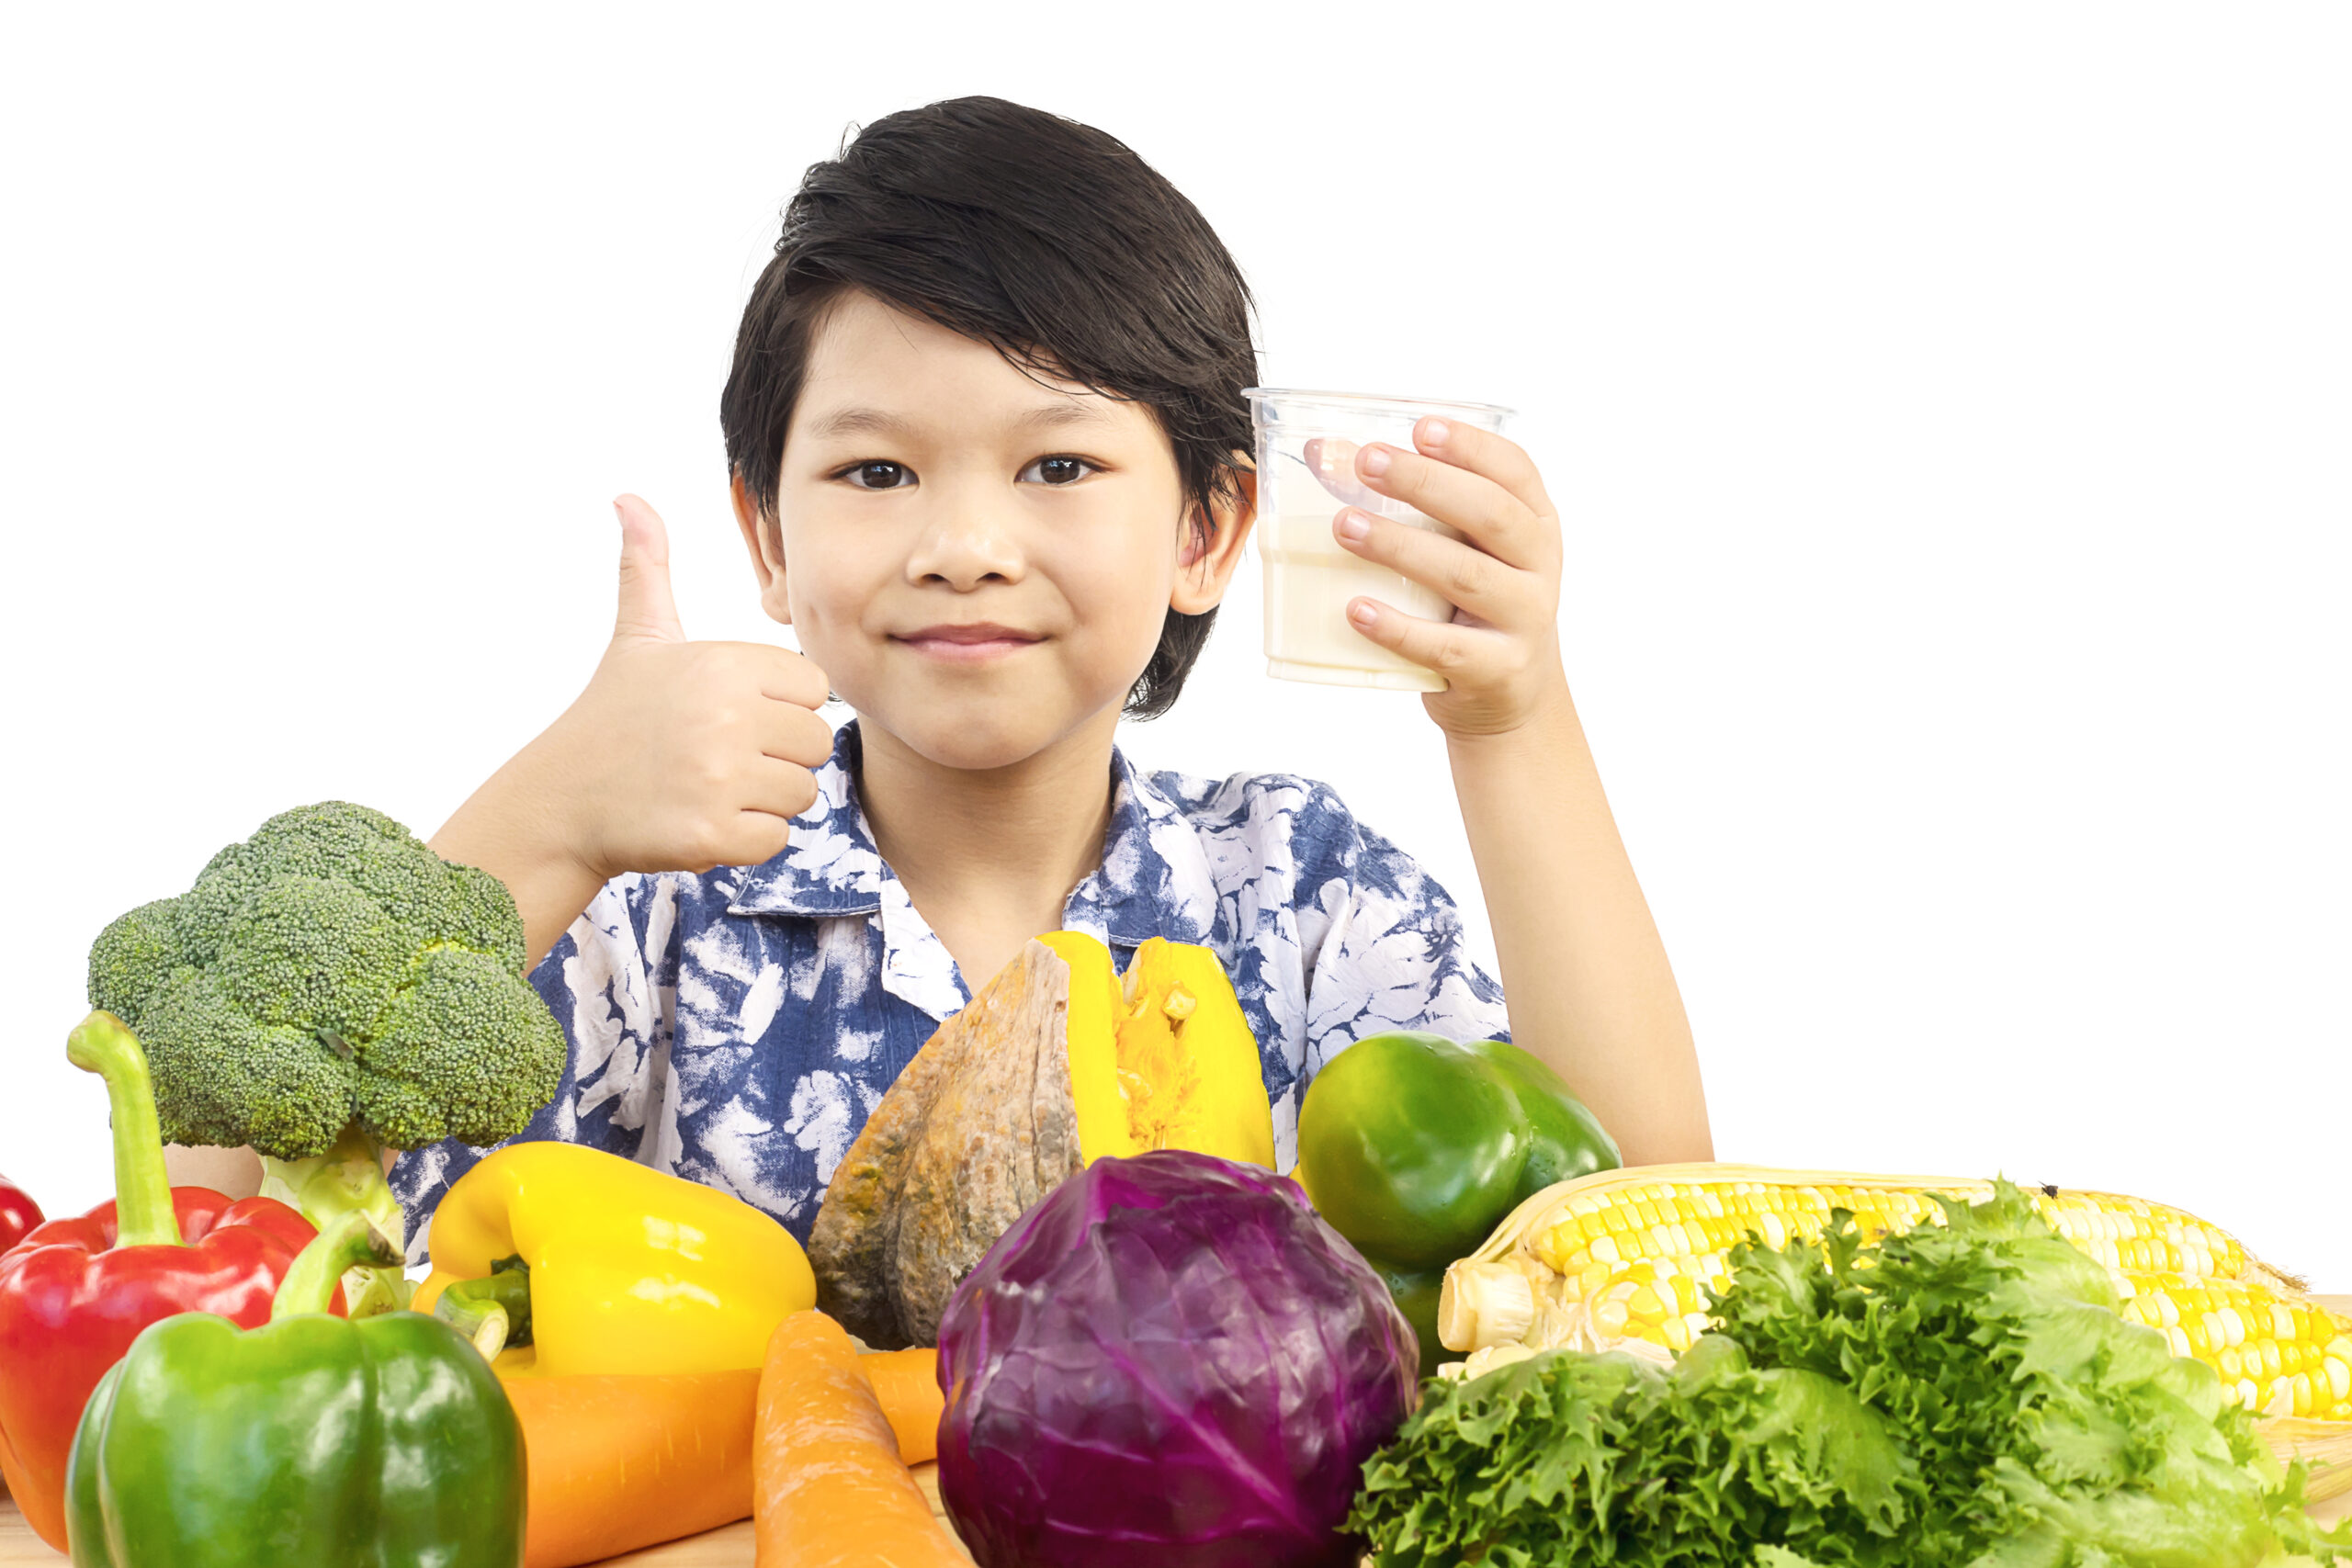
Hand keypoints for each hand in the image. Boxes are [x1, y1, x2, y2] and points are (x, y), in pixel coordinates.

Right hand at [533, 495, 835, 877]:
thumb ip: (647, 567)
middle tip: (719, 756)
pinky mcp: (712, 834)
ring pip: (801, 793)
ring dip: (762, 799)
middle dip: (777, 756)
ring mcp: (719, 777)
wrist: (561, 801)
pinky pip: (775, 839)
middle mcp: (726, 716)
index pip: (813, 689)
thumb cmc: (612, 716)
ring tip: (708, 785)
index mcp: (724, 664)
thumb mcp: (636, 637)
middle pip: (816, 743)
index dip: (779, 706)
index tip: (730, 713)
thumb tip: (628, 497)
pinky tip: (701, 819)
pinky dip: (745, 839)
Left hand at [1332, 418, 1568, 737]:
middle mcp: (1540, 566)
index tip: (1420, 427)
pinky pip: (1445, 646)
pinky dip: (1397, 627)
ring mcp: (1524, 619)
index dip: (1470, 445)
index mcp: (1536, 523)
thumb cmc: (1473, 605)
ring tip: (1344, 526)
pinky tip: (1357, 610)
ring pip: (1464, 575)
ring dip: (1399, 546)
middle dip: (1425, 483)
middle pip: (1488, 514)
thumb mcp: (1465, 549)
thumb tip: (1323, 455)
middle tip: (1367, 461)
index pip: (1514, 470)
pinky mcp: (1497, 668)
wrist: (1512, 694)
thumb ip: (1416, 505)